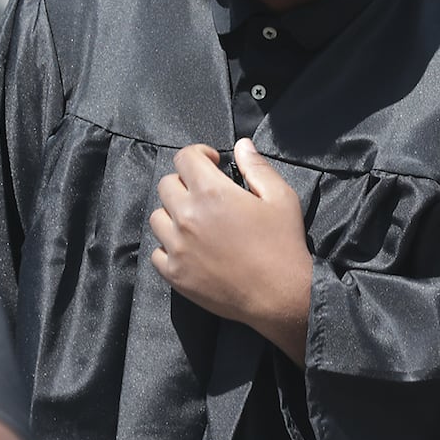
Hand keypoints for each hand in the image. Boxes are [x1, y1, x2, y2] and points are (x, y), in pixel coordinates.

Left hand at [150, 139, 313, 364]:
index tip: (213, 164)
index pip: (184, 158)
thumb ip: (257, 167)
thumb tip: (241, 145)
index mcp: (211, 192)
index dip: (199, 154)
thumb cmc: (282, 243)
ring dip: (174, 213)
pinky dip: (169, 246)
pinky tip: (190, 248)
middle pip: (166, 184)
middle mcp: (187, 216)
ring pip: (157, 217)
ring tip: (196, 221)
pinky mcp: (174, 274)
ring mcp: (177, 247)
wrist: (279, 294)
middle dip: (186, 182)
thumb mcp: (280, 197)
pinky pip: (156, 252)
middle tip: (206, 193)